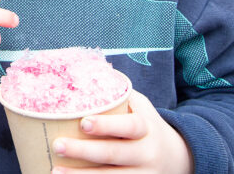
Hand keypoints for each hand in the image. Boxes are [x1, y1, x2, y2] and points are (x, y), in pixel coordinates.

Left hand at [50, 90, 192, 173]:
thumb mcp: (139, 106)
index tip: (83, 123)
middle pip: (114, 154)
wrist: (178, 157)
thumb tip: (82, 69)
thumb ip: (116, 92)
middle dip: (84, 151)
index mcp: (145, 128)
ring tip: (55, 171)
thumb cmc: (145, 124)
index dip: (106, 125)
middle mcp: (146, 153)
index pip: (128, 126)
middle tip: (57, 145)